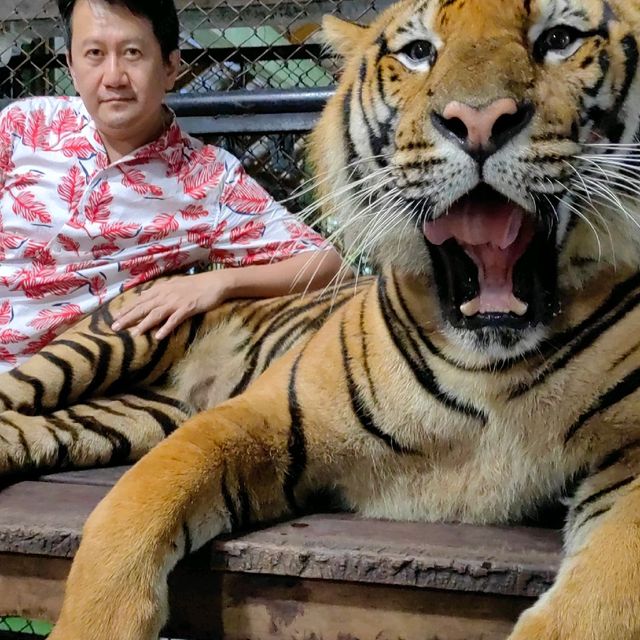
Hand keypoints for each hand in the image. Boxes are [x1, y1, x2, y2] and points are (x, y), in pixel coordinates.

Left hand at [111, 271, 230, 338]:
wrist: (215, 282)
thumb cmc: (196, 284)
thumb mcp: (175, 284)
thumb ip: (160, 290)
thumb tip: (145, 295)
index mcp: (163, 289)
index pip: (141, 300)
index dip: (128, 308)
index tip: (116, 316)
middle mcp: (166, 295)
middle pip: (144, 307)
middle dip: (129, 317)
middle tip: (116, 327)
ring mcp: (177, 302)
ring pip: (156, 314)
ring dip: (144, 324)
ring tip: (133, 334)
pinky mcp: (188, 308)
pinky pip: (175, 319)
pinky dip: (166, 327)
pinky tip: (159, 336)